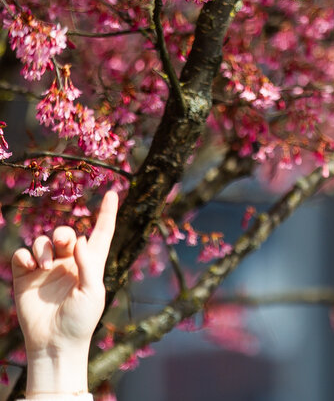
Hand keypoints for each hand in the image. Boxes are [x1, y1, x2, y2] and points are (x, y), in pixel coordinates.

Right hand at [12, 191, 117, 395]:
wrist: (55, 342)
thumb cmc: (81, 320)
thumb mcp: (93, 292)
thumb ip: (87, 264)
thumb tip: (78, 238)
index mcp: (90, 264)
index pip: (100, 233)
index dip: (107, 213)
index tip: (112, 192)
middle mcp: (69, 263)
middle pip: (65, 234)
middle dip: (62, 233)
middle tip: (62, 244)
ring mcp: (46, 269)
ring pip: (43, 242)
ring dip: (43, 247)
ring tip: (44, 264)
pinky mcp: (25, 277)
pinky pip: (22, 255)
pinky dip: (24, 256)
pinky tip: (29, 266)